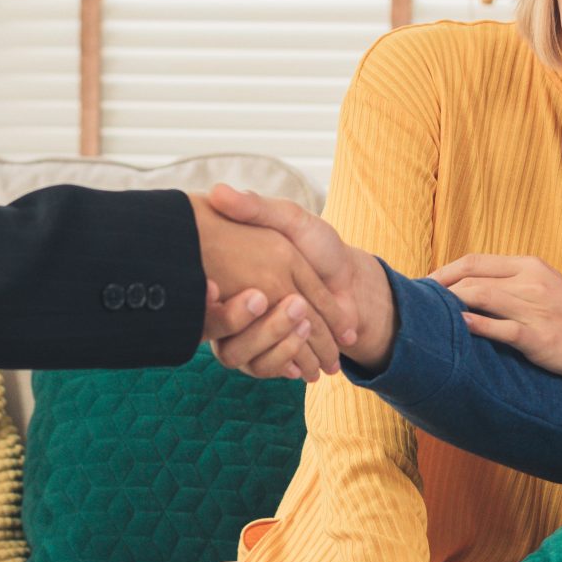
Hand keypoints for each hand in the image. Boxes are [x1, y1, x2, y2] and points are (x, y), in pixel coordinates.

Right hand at [204, 184, 396, 373]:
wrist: (350, 279)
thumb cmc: (318, 245)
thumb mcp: (289, 219)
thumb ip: (255, 208)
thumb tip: (216, 193)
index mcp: (231, 273)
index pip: (211, 294)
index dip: (216, 301)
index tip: (221, 292)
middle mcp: (231, 306)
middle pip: (229, 330)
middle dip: (265, 326)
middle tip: (298, 307)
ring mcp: (246, 333)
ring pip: (243, 355)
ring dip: (278, 345)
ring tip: (307, 325)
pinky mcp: (265, 353)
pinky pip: (262, 368)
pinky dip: (285, 363)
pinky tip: (304, 363)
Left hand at [429, 254, 561, 379]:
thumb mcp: (542, 285)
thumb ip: (510, 282)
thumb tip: (468, 286)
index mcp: (528, 266)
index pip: (474, 261)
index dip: (444, 271)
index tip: (424, 285)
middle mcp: (529, 282)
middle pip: (472, 276)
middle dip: (439, 288)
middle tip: (416, 304)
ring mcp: (534, 308)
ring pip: (481, 296)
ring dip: (450, 304)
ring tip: (428, 316)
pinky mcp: (539, 336)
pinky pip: (501, 328)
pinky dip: (476, 326)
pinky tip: (458, 327)